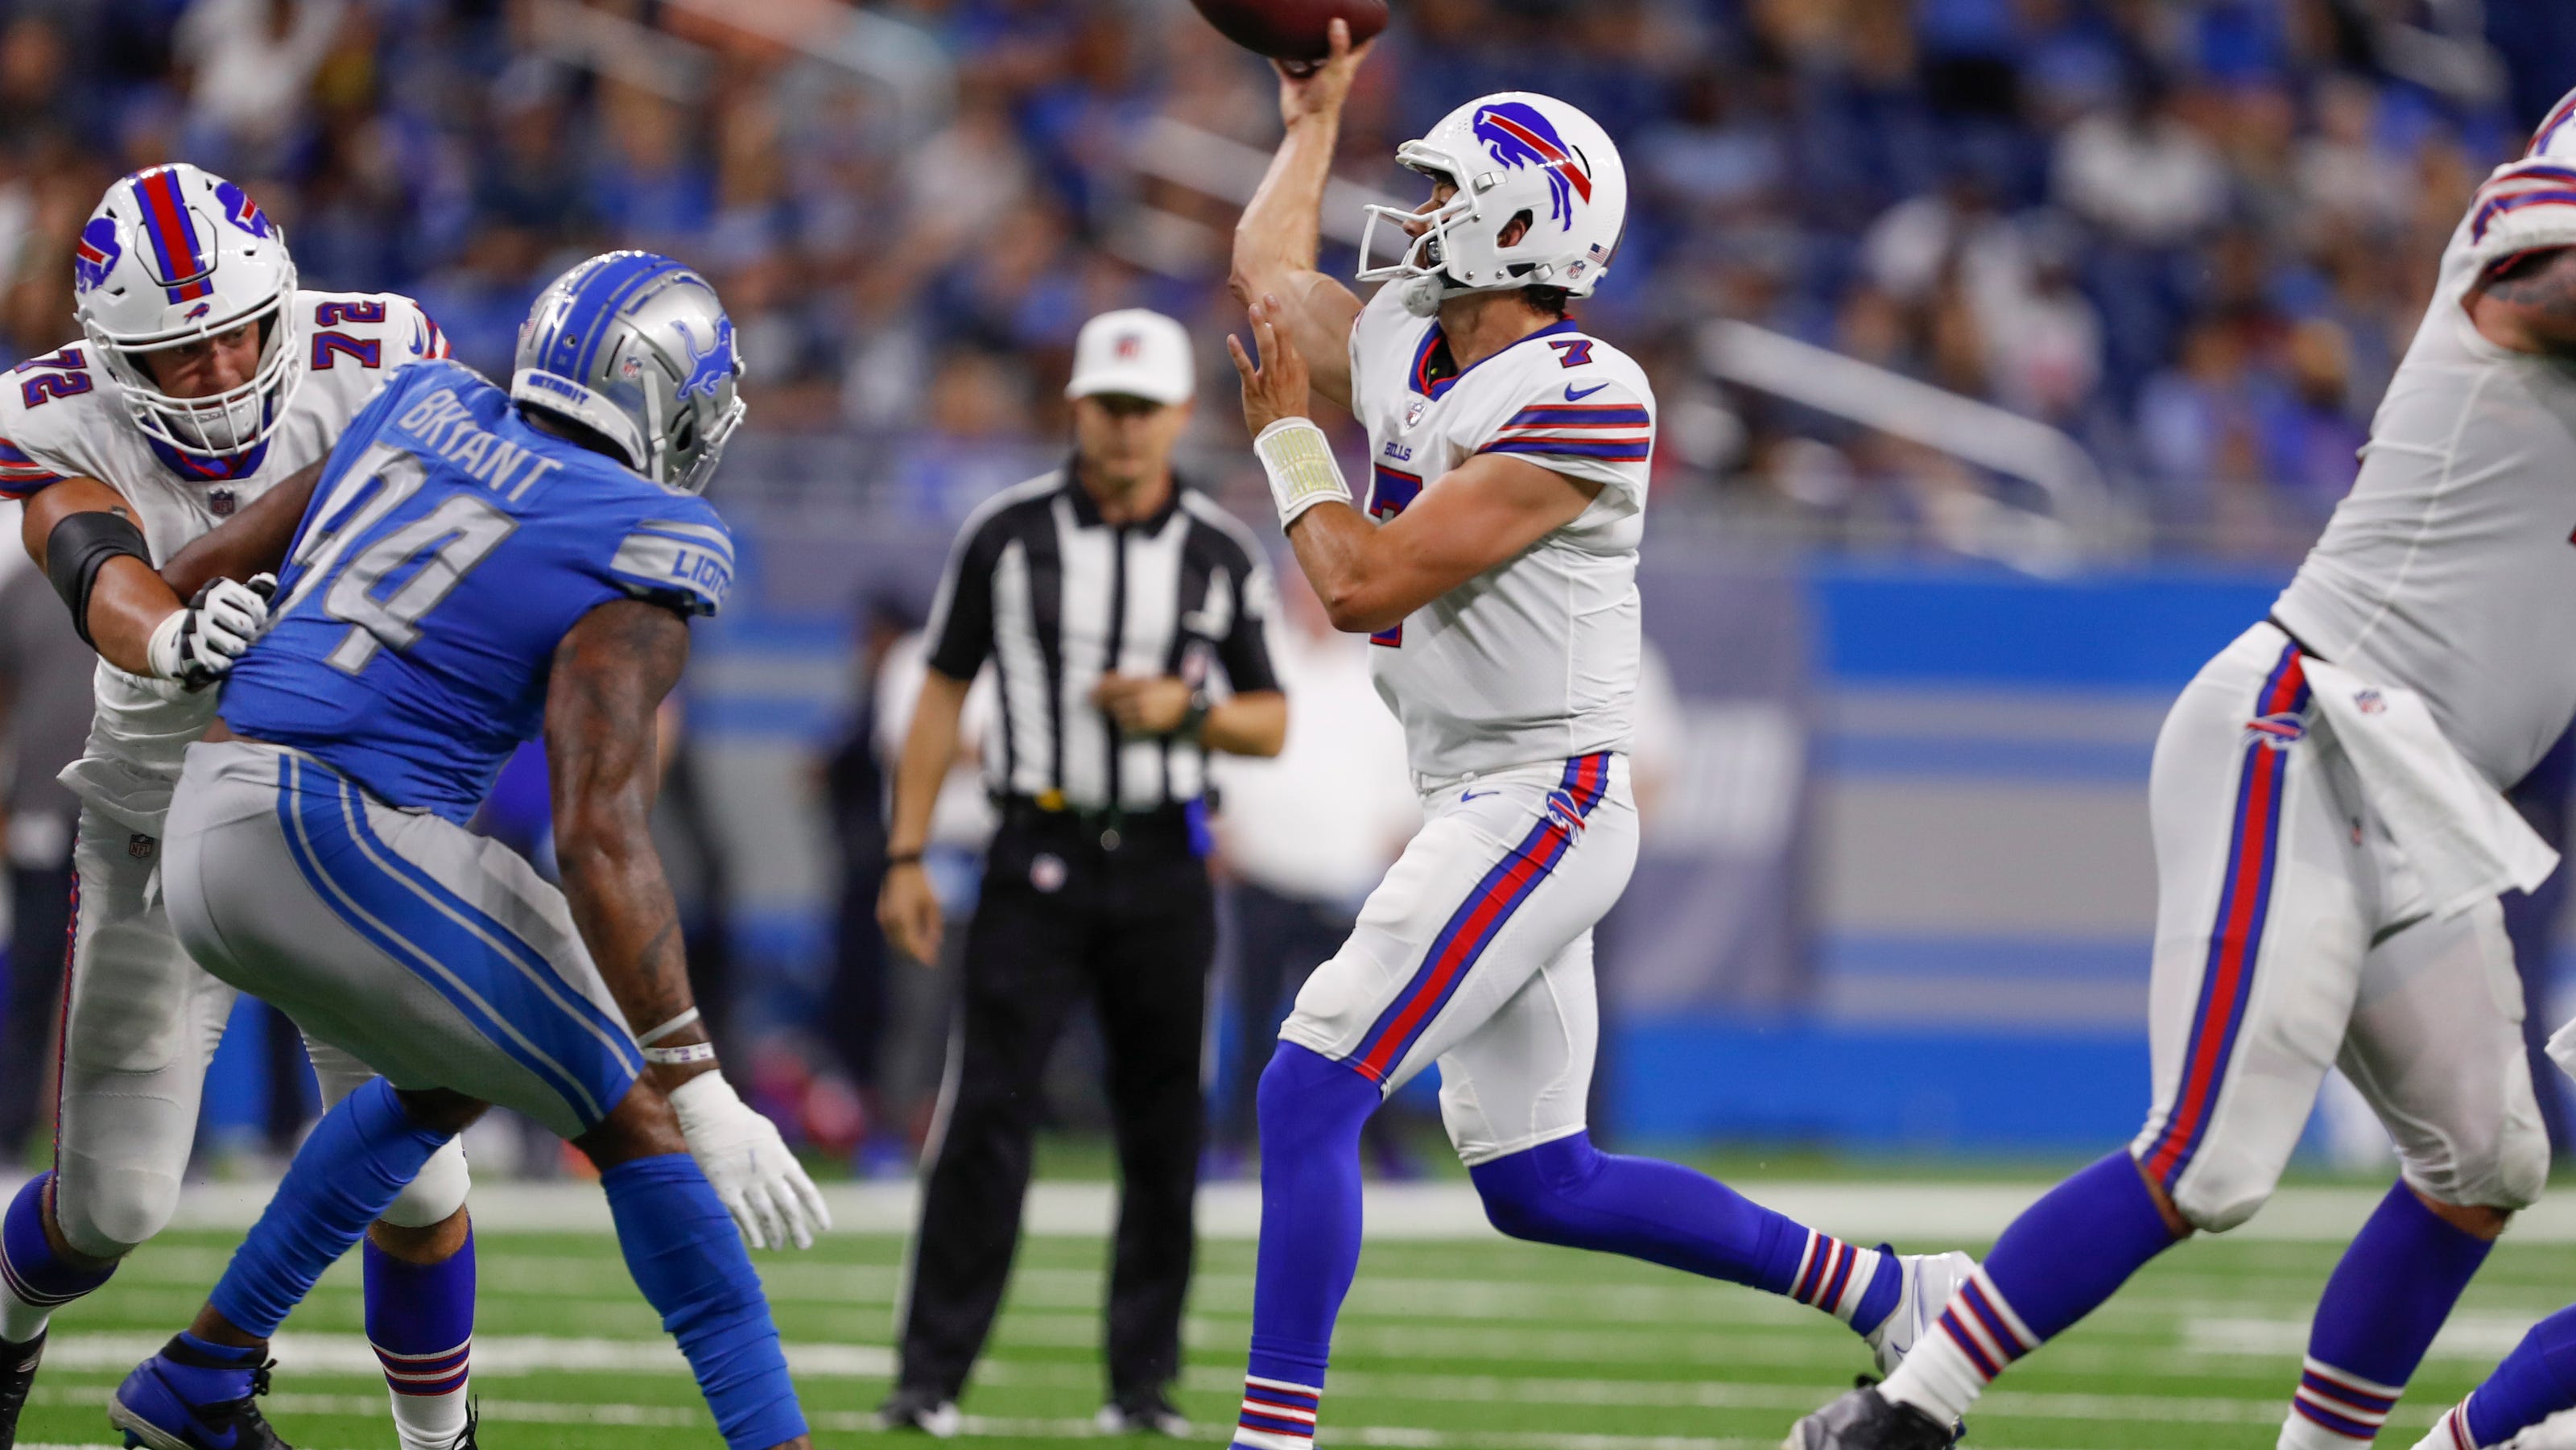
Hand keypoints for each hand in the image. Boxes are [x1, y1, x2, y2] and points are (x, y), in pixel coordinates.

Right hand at [147, 573, 275, 688]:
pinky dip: (227, 662)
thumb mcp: (236, 597)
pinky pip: (221, 662)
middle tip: (249, 634)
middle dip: (251, 632)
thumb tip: (271, 579)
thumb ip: (257, 588)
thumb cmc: (224, 612)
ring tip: (239, 646)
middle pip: (243, 624)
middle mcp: (205, 603)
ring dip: (240, 648)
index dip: (262, 616)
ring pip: (234, 645)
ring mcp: (198, 625)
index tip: (259, 620)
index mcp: (220, 588)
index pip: (254, 603)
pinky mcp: (192, 647)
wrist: (189, 629)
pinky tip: (225, 657)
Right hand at [667, 1073, 831, 1250]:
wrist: (712, 1114)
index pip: (806, 1191)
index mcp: (783, 1159)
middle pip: (789, 1208)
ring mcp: (748, 1182)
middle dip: (797, 1229)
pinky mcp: (725, 1187)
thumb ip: (780, 1158)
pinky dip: (750, 1231)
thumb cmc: (741, 1121)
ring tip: (779, 1247)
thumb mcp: (770, 1136)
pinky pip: (740, 1214)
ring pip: (766, 1215)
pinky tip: (757, 1244)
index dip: (817, 1211)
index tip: (824, 1227)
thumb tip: (788, 1177)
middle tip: (804, 1245)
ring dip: (774, 1234)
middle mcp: (769, 1173)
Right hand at [878, 859, 943, 963]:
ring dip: (909, 948)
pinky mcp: (881, 914)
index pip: (913, 943)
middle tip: (931, 958)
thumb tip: (936, 942)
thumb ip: (934, 924)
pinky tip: (914, 939)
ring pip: (896, 942)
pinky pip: (892, 933)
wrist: (901, 865)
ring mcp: (884, 917)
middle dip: (917, 953)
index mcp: (904, 916)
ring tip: (924, 950)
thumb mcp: (932, 903)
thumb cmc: (920, 882)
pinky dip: (902, 939)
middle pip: (903, 946)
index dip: (923, 954)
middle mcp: (891, 919)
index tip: (933, 962)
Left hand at [1093, 673, 1194, 735]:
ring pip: (1118, 713)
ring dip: (1113, 710)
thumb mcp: (1158, 680)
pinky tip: (1122, 720)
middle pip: (1112, 698)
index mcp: (1144, 683)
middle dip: (1099, 699)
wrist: (1192, 710)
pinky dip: (1123, 722)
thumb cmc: (1176, 693)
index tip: (1093, 687)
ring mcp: (1143, 712)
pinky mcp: (1147, 725)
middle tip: (1090, 699)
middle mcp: (1141, 697)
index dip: (1102, 686)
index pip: (1116, 684)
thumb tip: (1118, 680)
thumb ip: (1139, 681)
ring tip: (1106, 709)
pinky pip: (1128, 725)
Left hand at [1228, 295, 1311, 437]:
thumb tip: (1277, 336)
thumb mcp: (1296, 381)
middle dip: (1276, 315)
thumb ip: (1288, 359)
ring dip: (1260, 327)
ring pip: (1267, 348)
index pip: (1289, 337)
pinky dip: (1238, 353)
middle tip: (1268, 296)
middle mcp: (1286, 370)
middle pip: (1282, 337)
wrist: (1288, 436)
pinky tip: (1231, 339)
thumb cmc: (1290, 409)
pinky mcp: (1255, 390)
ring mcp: (1271, 379)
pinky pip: (1246, 368)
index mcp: (1297, 366)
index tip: (1272, 301)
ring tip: (1254, 309)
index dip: (1280, 318)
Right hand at [1276, 17, 1372, 125]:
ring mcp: (1309, 75)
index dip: (1365, 32)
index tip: (1366, 17)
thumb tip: (1338, 21)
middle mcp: (1327, 69)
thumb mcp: (1335, 70)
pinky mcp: (1293, 82)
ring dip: (1301, 43)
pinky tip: (1271, 42)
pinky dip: (1277, 55)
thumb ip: (1338, 46)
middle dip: (1330, 33)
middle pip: (1331, 47)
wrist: (1306, 124)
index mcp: (1344, 66)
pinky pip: (1283, 65)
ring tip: (1297, 23)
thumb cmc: (1326, 100)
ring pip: (1305, 55)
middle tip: (1326, 13)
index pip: (1360, 47)